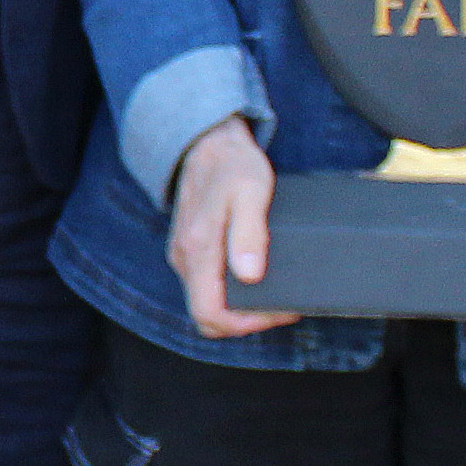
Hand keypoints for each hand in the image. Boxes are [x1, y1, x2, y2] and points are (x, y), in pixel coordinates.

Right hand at [168, 117, 296, 338]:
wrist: (209, 140)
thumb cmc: (233, 164)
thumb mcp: (251, 192)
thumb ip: (249, 234)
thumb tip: (249, 275)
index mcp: (198, 248)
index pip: (210, 314)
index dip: (246, 325)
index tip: (279, 311)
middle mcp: (184, 257)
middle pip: (207, 315)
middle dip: (245, 321)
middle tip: (281, 306)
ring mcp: (184, 254)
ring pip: (206, 302)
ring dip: (239, 307)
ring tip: (274, 291)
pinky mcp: (189, 248)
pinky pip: (206, 285)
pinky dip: (230, 292)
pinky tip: (255, 275)